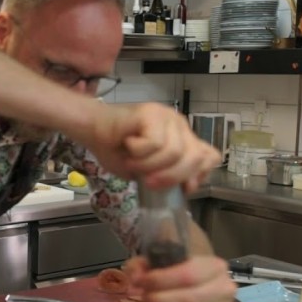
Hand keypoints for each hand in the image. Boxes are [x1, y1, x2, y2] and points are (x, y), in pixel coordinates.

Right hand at [90, 102, 220, 191]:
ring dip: (149, 165)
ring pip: (174, 152)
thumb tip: (186, 187)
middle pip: (195, 157)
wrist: (91, 131)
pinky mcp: (152, 113)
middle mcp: (180, 126)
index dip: (199, 175)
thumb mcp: (146, 172)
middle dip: (172, 177)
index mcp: (182, 139)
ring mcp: (167, 117)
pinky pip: (155, 143)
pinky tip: (127, 146)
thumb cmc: (115, 150)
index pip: (210, 157)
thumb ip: (167, 176)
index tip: (182, 188)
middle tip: (148, 182)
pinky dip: (139, 153)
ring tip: (132, 162)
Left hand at [124, 255, 236, 301]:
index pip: (188, 276)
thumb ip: (141, 265)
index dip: (160, 281)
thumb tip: (135, 279)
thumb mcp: (157, 257)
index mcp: (214, 267)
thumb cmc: (175, 267)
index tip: (141, 282)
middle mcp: (224, 290)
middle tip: (142, 299)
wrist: (195, 278)